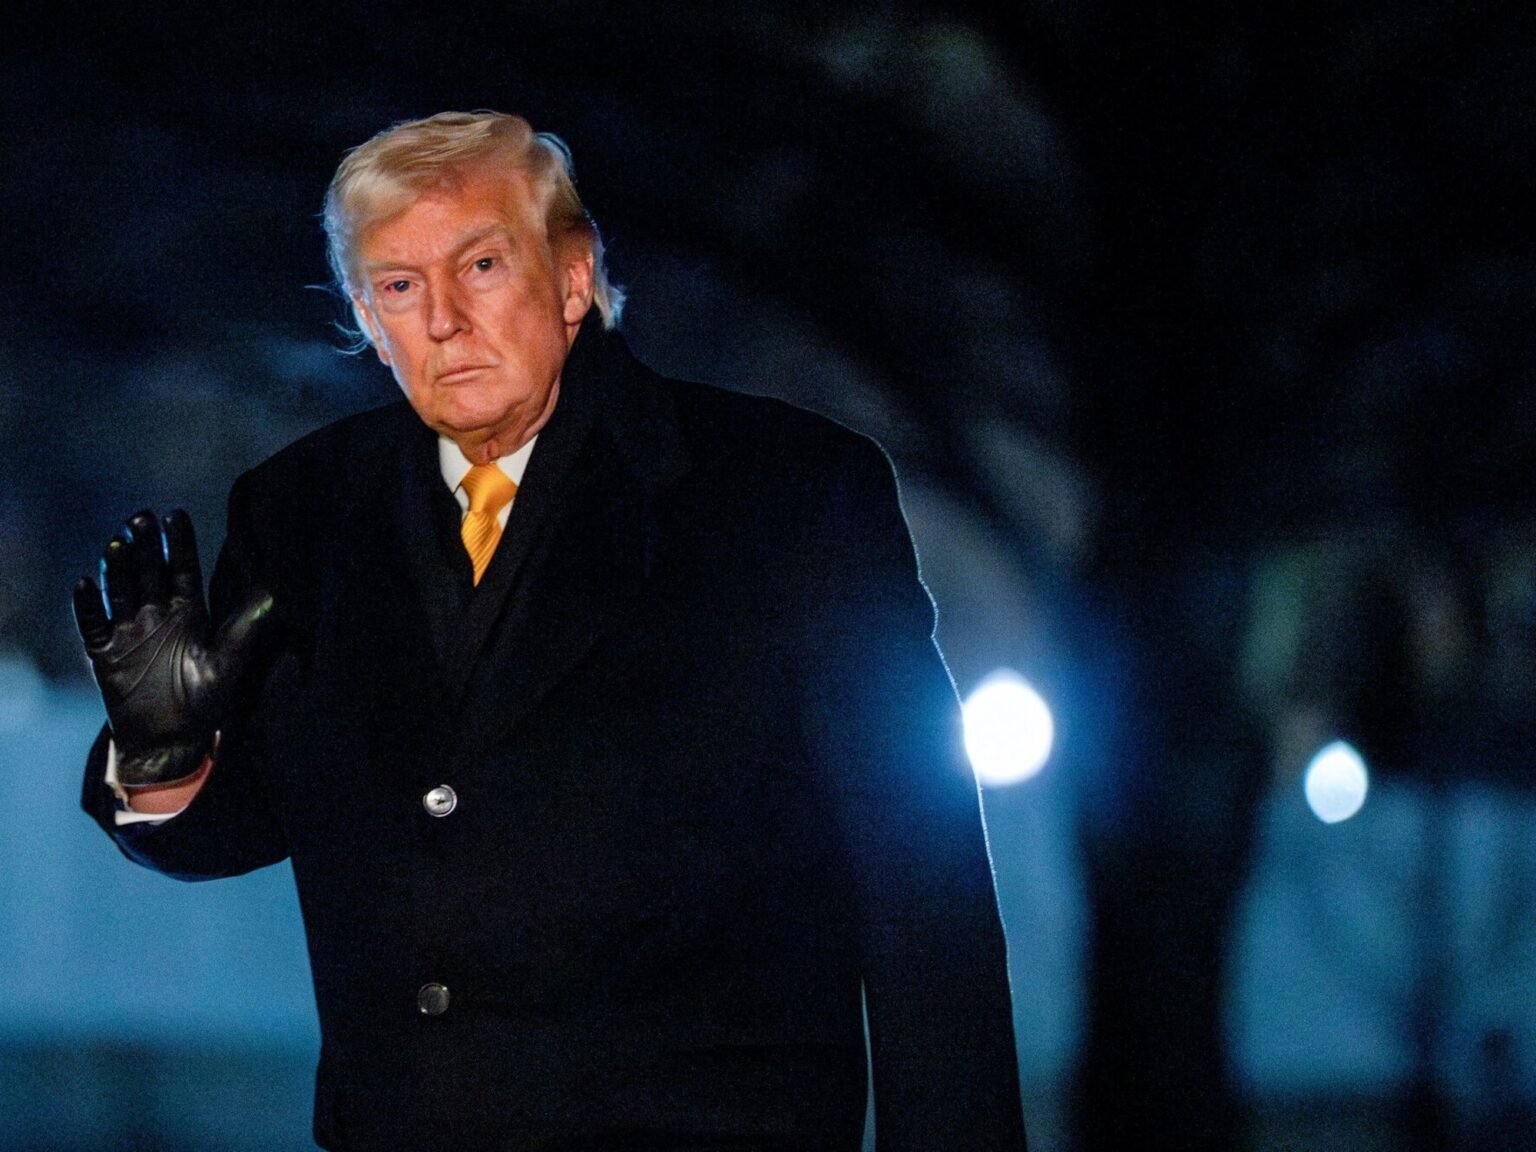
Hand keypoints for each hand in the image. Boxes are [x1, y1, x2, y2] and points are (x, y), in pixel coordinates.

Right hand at [73, 509, 272, 787]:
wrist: (171, 740)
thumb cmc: (206, 699)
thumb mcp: (230, 660)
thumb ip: (247, 626)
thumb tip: (277, 592)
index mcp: (190, 611)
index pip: (183, 568)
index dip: (180, 543)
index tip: (175, 514)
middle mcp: (158, 614)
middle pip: (149, 572)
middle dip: (146, 546)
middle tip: (141, 517)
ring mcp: (129, 631)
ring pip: (121, 591)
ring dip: (118, 568)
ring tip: (117, 542)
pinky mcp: (105, 653)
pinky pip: (93, 624)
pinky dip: (88, 605)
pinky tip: (86, 583)